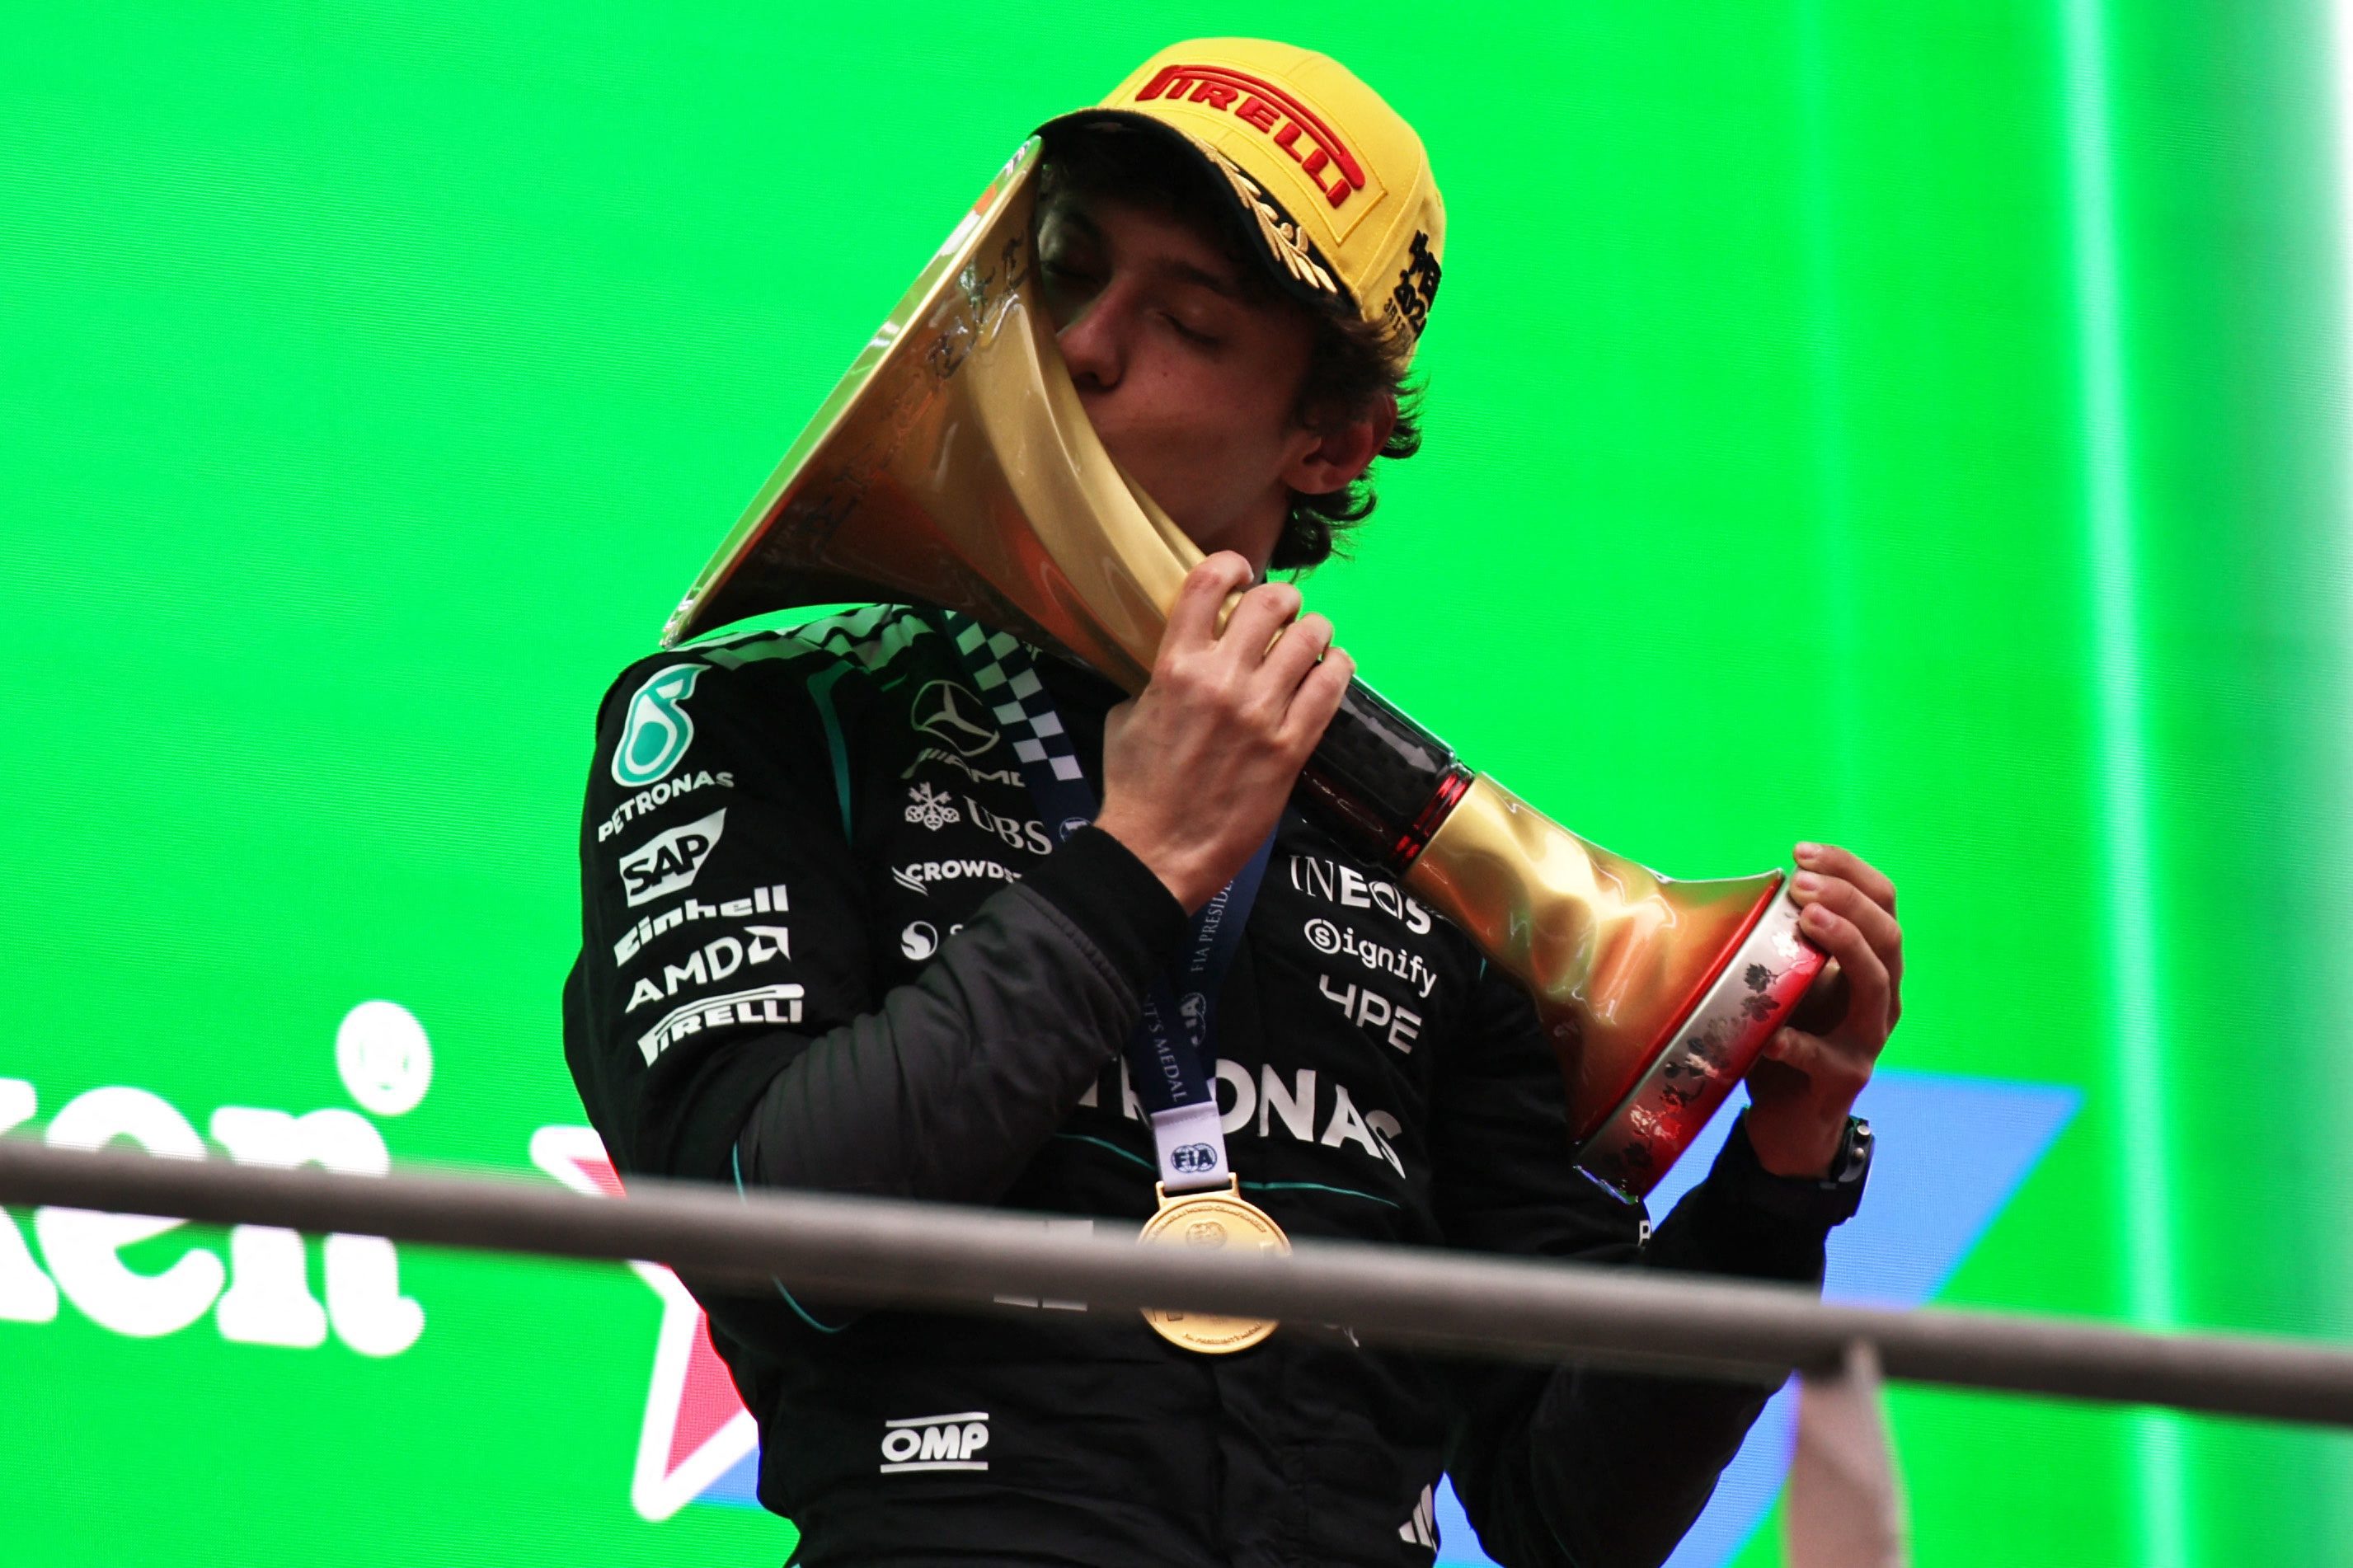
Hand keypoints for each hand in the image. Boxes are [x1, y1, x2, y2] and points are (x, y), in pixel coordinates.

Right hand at [1095, 553, 1353, 910]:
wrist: (1156, 851)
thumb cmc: (1134, 788)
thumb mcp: (1125, 716)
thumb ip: (1155, 679)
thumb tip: (1176, 661)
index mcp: (1174, 667)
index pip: (1208, 583)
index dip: (1230, 565)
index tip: (1239, 572)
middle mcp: (1221, 680)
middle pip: (1271, 602)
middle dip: (1282, 598)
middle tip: (1283, 610)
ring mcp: (1261, 714)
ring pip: (1309, 639)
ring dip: (1314, 630)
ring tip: (1311, 637)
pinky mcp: (1292, 747)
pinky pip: (1331, 688)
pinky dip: (1336, 668)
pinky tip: (1332, 667)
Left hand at [1743, 842, 1902, 1176]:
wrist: (1788, 1117)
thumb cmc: (1786, 1034)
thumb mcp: (1786, 978)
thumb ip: (1781, 939)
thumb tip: (1744, 887)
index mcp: (1870, 963)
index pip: (1881, 902)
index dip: (1849, 870)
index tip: (1802, 851)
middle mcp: (1881, 996)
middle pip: (1887, 935)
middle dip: (1847, 900)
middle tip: (1801, 884)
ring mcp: (1867, 1039)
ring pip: (1876, 984)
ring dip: (1845, 945)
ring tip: (1808, 920)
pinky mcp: (1844, 1079)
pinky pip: (1825, 1057)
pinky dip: (1795, 1041)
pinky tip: (1767, 1032)